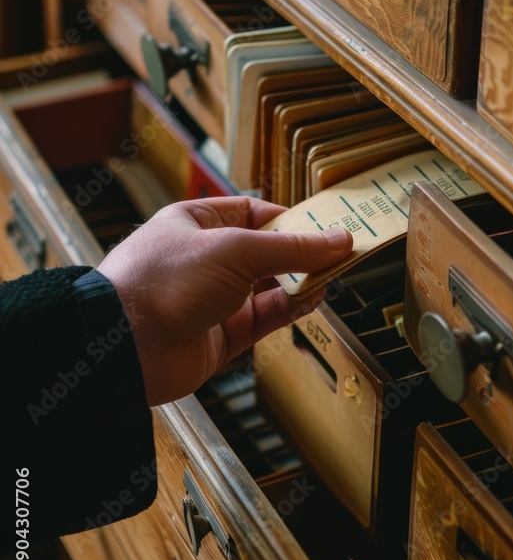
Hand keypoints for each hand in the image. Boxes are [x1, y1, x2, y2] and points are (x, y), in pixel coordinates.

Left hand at [97, 197, 352, 405]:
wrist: (125, 347)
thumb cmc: (159, 283)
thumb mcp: (234, 250)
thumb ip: (291, 248)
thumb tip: (336, 239)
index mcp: (196, 223)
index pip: (254, 212)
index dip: (291, 219)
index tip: (326, 226)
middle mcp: (205, 259)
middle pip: (267, 251)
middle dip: (302, 253)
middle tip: (340, 252)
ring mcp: (214, 298)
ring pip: (271, 286)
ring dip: (302, 282)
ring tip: (332, 276)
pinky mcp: (223, 334)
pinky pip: (266, 316)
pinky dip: (292, 308)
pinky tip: (312, 299)